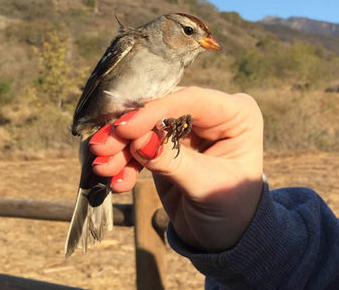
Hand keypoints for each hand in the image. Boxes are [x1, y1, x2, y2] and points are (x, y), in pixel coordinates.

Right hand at [88, 86, 264, 251]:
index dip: (155, 111)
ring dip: (120, 148)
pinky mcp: (167, 146)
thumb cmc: (230, 211)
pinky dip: (124, 163)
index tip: (125, 128)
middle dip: (129, 131)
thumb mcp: (206, 187)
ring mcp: (187, 129)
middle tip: (101, 147)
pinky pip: (139, 147)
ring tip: (103, 168)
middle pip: (162, 110)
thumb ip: (173, 162)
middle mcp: (212, 115)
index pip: (191, 101)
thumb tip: (138, 140)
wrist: (225, 238)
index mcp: (237, 115)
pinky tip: (116, 182)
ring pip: (145, 128)